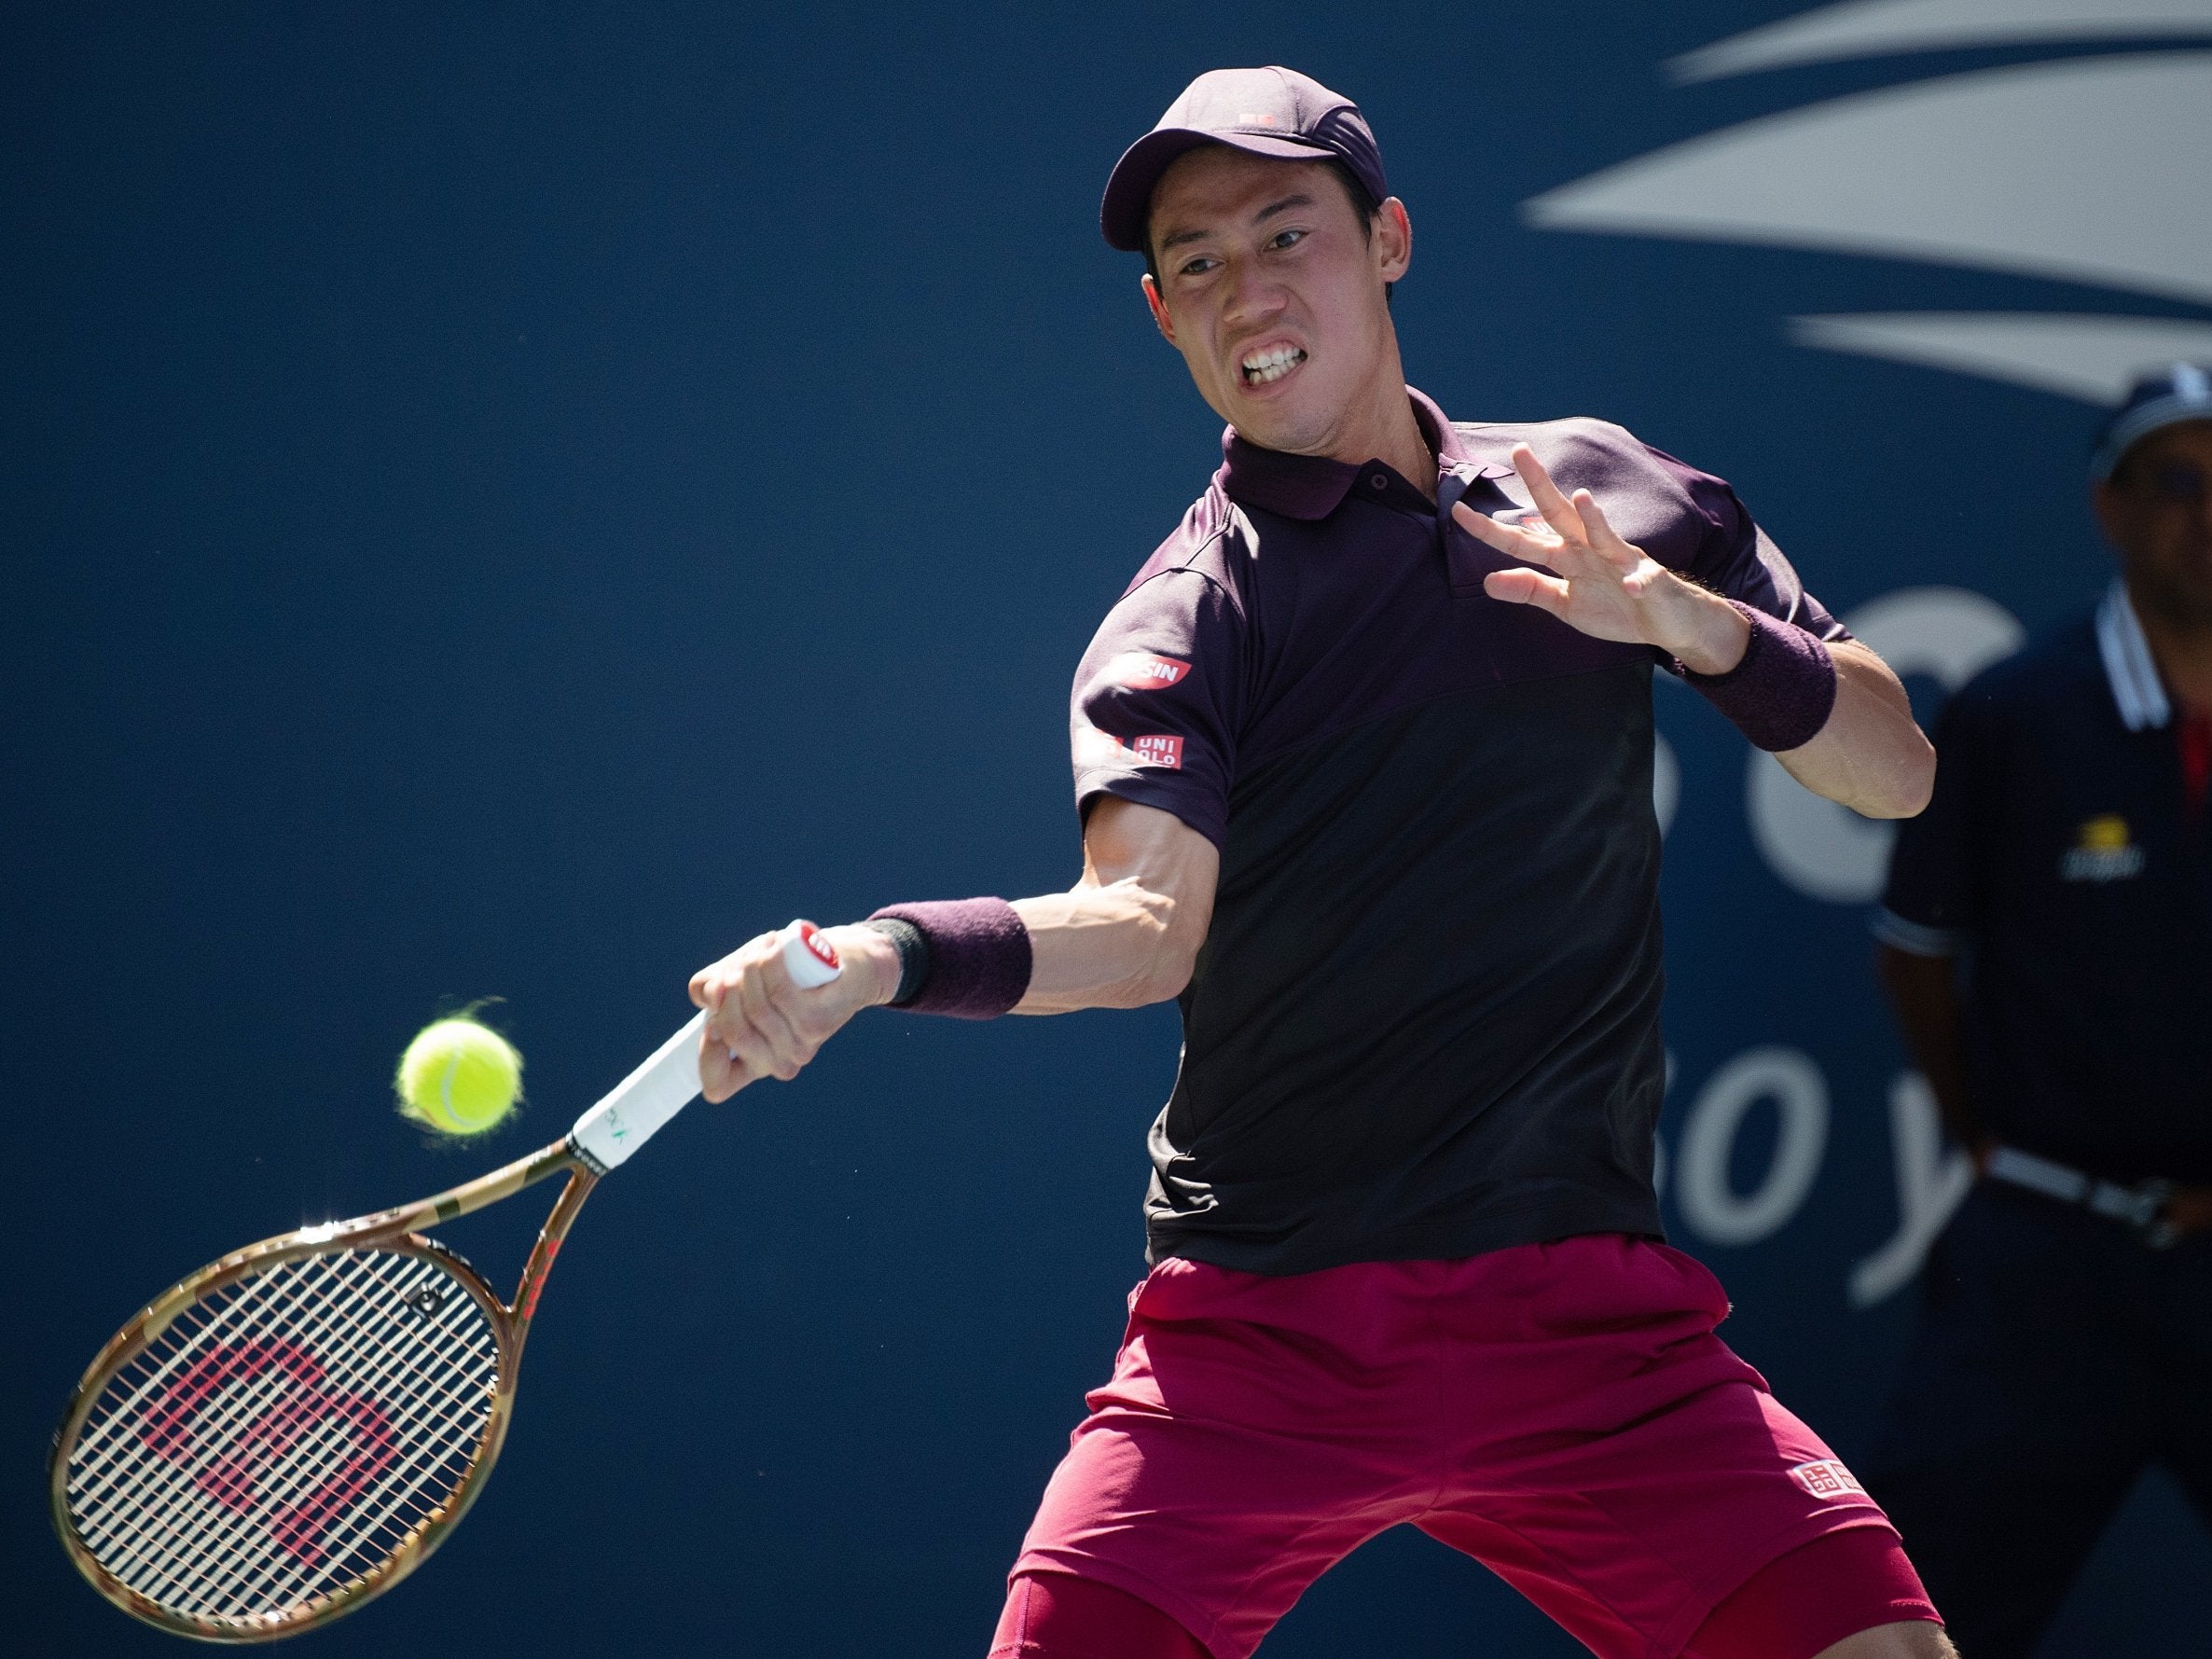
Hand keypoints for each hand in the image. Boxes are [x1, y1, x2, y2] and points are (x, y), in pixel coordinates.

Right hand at [688, 922, 899, 1101]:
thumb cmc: (785, 974)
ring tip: (759, 949)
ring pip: (756, 1009)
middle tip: (735, 967)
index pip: (717, 1087)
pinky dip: (769, 964)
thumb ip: (711, 990)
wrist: (845, 965)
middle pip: (733, 1033)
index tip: (710, 1020)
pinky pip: (781, 993)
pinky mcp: (818, 1021)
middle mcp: (777, 1064)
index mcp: (753, 1064)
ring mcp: (799, 1045)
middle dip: (725, 993)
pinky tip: (771, 947)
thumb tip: (714, 994)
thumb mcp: (738, 982)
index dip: (705, 1055)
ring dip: (748, 970)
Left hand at [1451, 444, 1749, 674]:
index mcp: (1568, 555)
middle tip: (1519, 452)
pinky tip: (1634, 586)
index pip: (1523, 538)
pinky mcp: (1650, 583)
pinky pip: (1644, 583)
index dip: (1490, 529)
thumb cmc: (1615, 606)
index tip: (1458, 511)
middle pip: (1561, 515)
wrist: (1667, 621)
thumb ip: (1531, 589)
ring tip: (1580, 497)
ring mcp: (1622, 563)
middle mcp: (1592, 549)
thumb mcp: (1565, 603)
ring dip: (1594, 519)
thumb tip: (1487, 582)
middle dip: (1540, 485)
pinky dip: (1639, 583)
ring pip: (1607, 537)